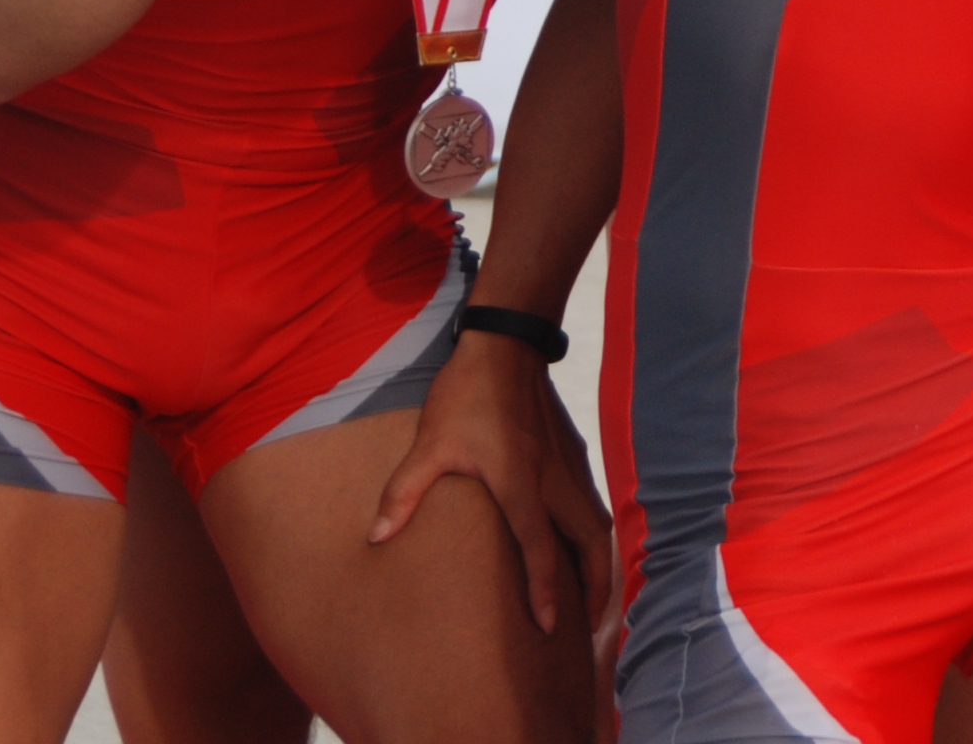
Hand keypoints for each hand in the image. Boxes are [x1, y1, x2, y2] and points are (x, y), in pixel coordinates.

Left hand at [370, 328, 612, 637]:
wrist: (508, 343)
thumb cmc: (467, 395)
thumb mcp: (429, 444)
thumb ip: (404, 493)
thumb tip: (375, 539)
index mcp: (521, 486)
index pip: (540, 551)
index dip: (545, 592)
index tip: (550, 628)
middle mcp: (554, 481)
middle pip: (590, 545)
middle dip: (594, 589)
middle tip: (588, 629)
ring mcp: (568, 465)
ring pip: (597, 524)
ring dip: (598, 563)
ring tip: (593, 596)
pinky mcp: (570, 452)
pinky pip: (591, 503)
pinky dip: (593, 534)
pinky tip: (582, 542)